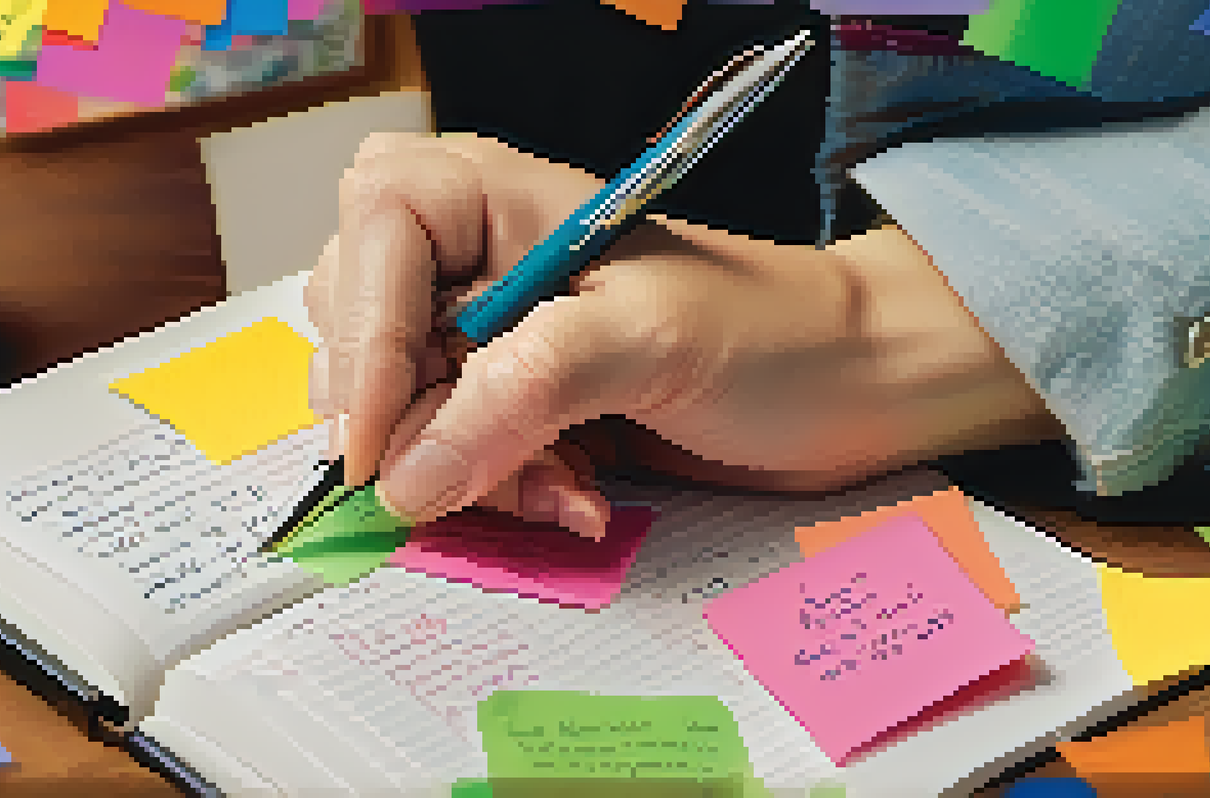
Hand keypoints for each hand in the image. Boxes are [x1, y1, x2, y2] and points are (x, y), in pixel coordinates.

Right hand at [308, 133, 1058, 537]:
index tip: (379, 444)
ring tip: (553, 485)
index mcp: (496, 196)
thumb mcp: (647, 343)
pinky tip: (571, 496)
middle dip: (408, 415)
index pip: (373, 235)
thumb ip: (518, 394)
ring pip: (397, 406)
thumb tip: (405, 477)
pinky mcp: (512, 400)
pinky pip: (448, 453)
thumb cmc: (771, 334)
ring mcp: (488, 333)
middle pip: (358, 325)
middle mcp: (473, 256)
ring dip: (459, 467)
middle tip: (466, 472)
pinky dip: (497, 489)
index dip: (364, 338)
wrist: (850, 388)